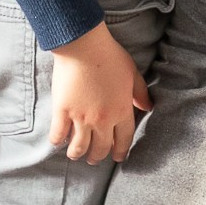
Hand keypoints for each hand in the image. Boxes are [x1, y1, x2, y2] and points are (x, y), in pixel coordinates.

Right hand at [48, 21, 151, 163]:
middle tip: (94, 158)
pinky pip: (58, 135)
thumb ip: (140, 93)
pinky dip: (57, 140)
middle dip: (98, 157)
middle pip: (101, 148)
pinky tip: (58, 140)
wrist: (84, 46)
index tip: (118, 158)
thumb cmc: (109, 56)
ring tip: (75, 154)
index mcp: (121, 110)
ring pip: (79, 147)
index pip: (124, 140)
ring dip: (77, 154)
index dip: (121, 151)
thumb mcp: (132, 73)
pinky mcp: (62, 112)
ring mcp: (81, 118)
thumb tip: (148, 107)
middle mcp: (102, 119)